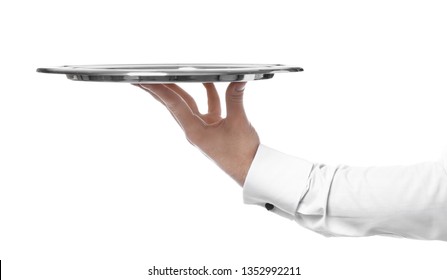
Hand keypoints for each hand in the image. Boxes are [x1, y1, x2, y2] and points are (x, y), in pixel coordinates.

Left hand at [136, 82, 259, 185]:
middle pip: (174, 105)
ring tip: (169, 75)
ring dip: (181, 90)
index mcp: (194, 131)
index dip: (160, 90)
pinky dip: (208, 94)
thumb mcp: (238, 123)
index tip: (145, 81)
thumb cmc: (241, 154)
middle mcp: (194, 130)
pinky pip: (207, 107)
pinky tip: (208, 82)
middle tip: (144, 77)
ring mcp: (203, 129)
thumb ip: (235, 98)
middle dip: (160, 91)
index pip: (174, 105)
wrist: (250, 170)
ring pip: (188, 105)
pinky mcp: (213, 128)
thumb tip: (238, 80)